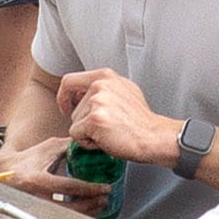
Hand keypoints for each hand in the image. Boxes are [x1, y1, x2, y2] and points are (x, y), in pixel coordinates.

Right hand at [0, 135, 109, 212]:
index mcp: (37, 180)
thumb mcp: (45, 150)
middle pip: (69, 208)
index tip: (105, 188)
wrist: (1, 175)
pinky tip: (86, 211)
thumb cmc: (24, 161)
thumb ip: (66, 147)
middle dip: (91, 205)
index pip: (69, 187)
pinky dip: (75, 216)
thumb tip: (88, 142)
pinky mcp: (36, 216)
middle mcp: (35, 197)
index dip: (89, 189)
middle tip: (105, 199)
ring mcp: (35, 210)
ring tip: (99, 205)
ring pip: (65, 217)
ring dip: (86, 212)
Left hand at [53, 69, 177, 166]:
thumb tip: (81, 94)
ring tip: (108, 133)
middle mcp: (100, 85)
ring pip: (74, 122)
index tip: (67, 107)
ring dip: (86, 132)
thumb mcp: (124, 92)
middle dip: (83, 122)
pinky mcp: (95, 120)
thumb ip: (103, 88)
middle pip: (73, 107)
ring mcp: (97, 101)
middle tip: (103, 128)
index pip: (69, 81)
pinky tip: (105, 140)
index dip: (64, 96)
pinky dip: (87, 143)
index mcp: (105, 76)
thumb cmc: (140, 121)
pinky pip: (76, 135)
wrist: (154, 137)